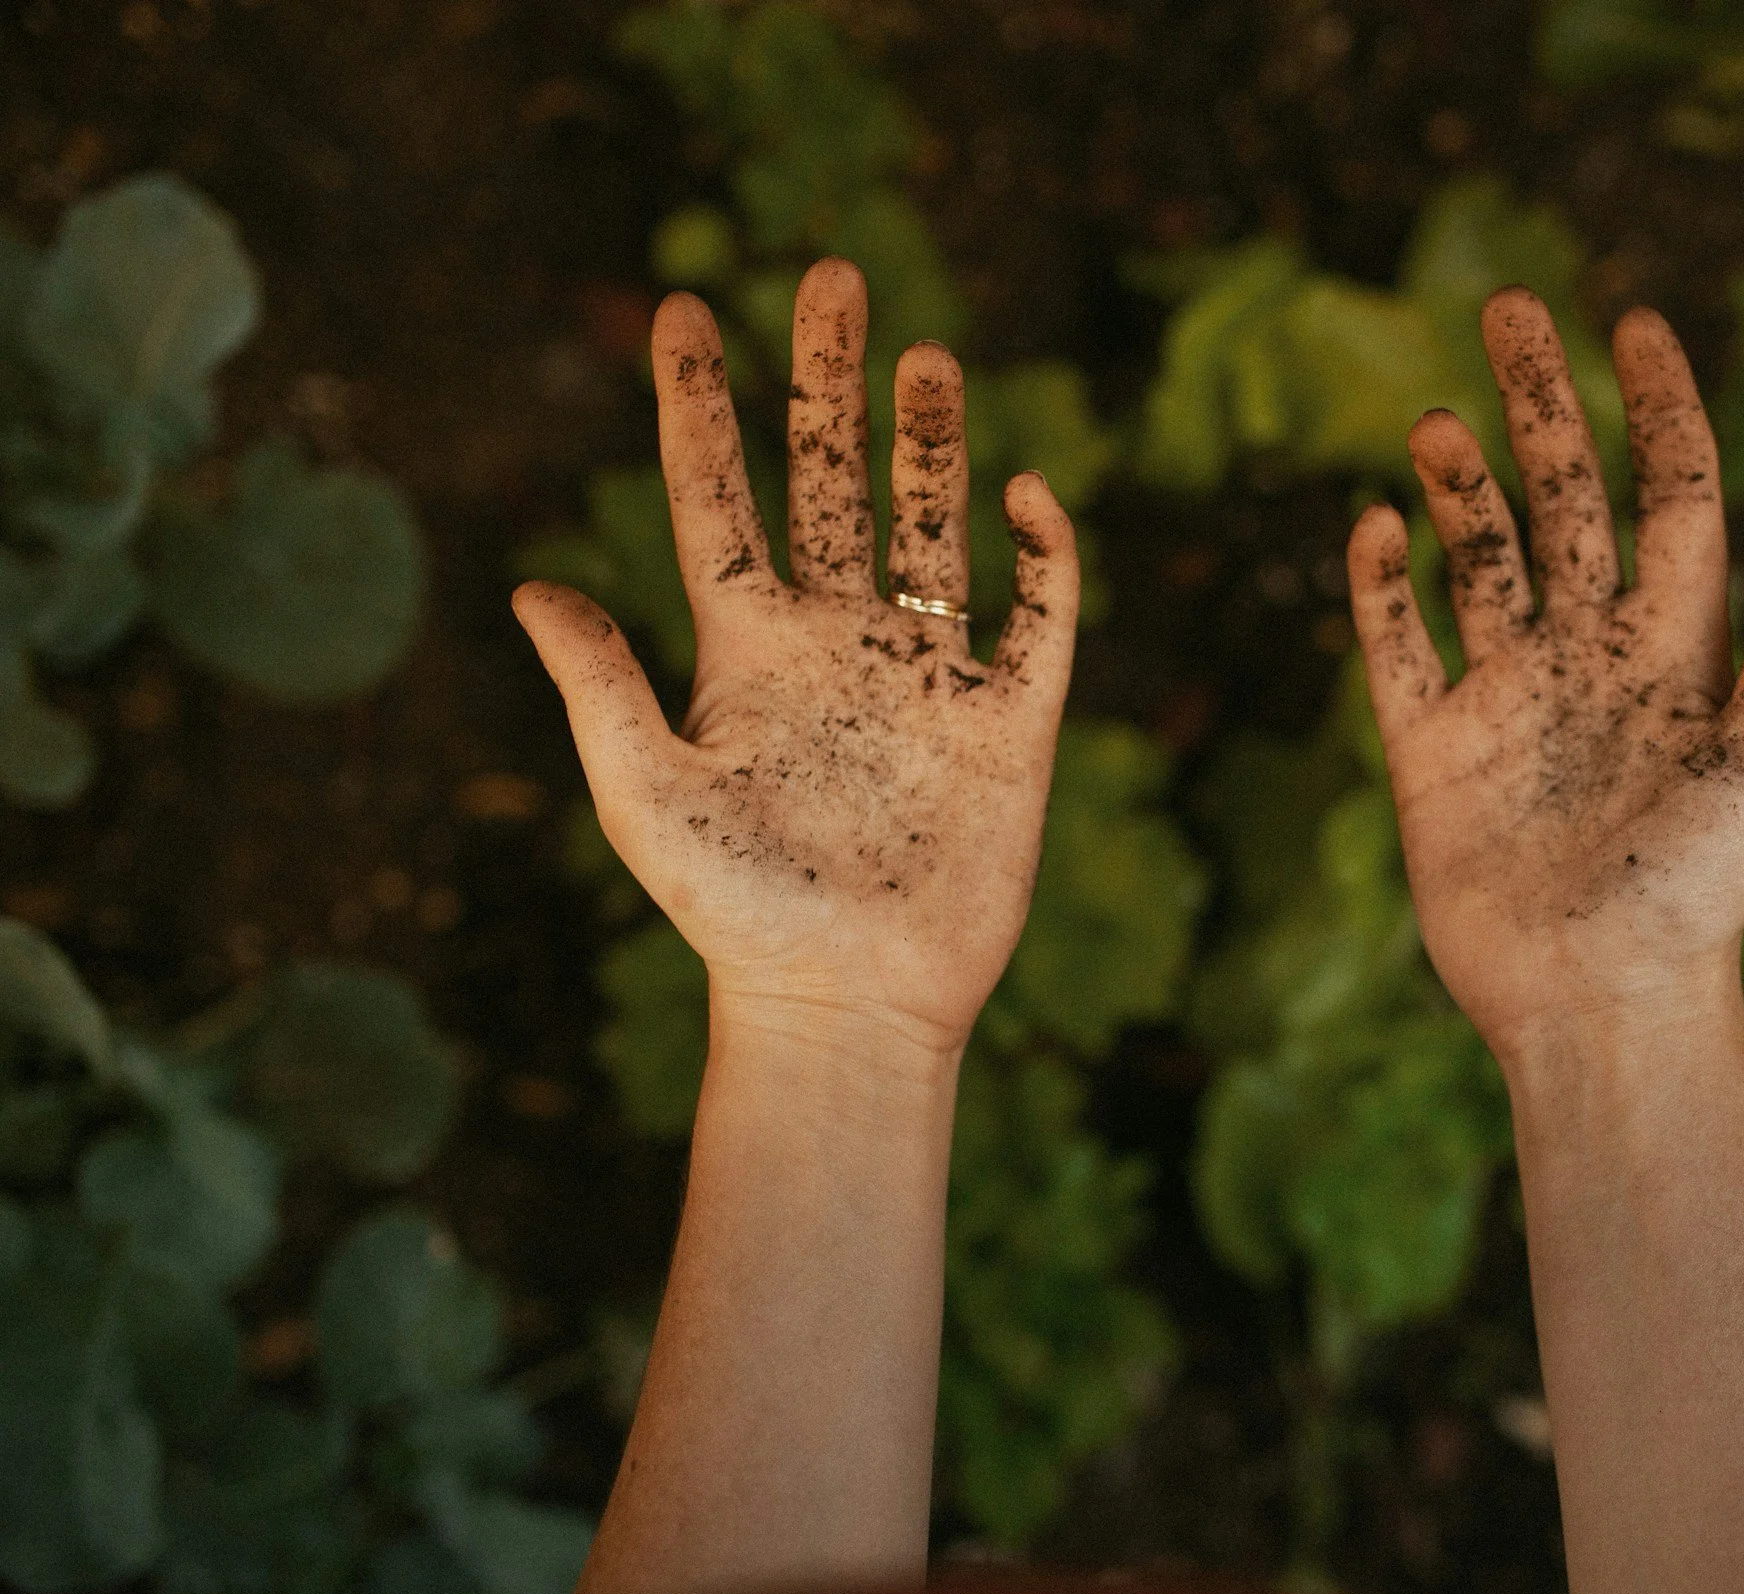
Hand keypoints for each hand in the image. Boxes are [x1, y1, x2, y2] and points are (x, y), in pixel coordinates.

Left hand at [514, 259, 1077, 1057]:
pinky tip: (1027, 494)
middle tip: (833, 274)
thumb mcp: (646, 796)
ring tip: (931, 353)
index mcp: (746, 649)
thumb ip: (601, 686)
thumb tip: (532, 584)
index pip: (719, 495)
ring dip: (932, 441)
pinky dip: (1046, 555)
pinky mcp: (1007, 726)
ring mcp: (925, 678)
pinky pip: (1041, 618)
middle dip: (830, 379)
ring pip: (933, 526)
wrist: (848, 1005)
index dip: (696, 403)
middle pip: (835, 479)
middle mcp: (836, 643)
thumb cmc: (733, 916)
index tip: (682, 307)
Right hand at [1347, 287, 1743, 1057]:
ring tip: (1439, 424)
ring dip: (1461, 485)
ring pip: (1480, 558)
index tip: (1636, 323)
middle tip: (1511, 310)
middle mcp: (1590, 657)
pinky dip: (1379, 586)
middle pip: (1565, 499)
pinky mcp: (1432, 749)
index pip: (1672, 497)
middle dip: (1541, 405)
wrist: (1595, 1000)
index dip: (1660, 409)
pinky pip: (1396, 646)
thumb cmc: (1697, 893)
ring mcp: (1506, 699)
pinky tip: (1376, 526)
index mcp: (1677, 650)